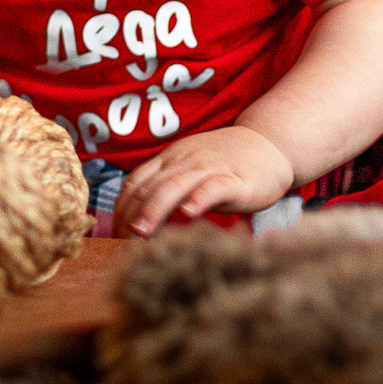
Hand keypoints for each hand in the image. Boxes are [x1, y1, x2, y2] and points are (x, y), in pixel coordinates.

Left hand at [113, 126, 295, 237]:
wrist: (270, 144)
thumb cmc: (227, 163)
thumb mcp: (190, 168)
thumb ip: (167, 186)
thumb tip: (137, 218)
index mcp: (171, 160)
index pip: (136, 182)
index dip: (121, 207)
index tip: (112, 233)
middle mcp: (185, 161)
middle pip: (151, 186)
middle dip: (132, 213)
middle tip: (120, 239)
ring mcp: (210, 168)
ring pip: (176, 186)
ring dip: (156, 209)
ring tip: (142, 232)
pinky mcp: (236, 179)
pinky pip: (213, 187)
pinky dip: (199, 198)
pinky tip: (188, 213)